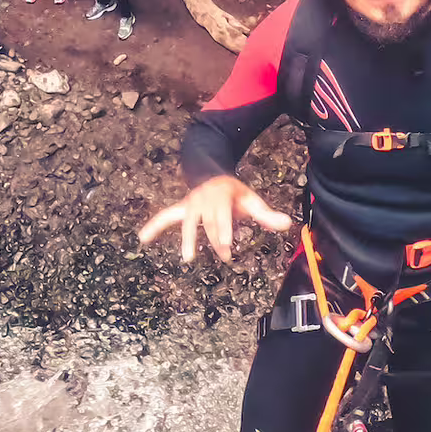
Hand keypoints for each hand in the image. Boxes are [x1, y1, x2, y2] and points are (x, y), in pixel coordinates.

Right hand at [138, 175, 290, 262]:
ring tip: (188, 258)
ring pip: (188, 224)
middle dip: (216, 241)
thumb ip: (266, 214)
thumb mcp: (251, 200)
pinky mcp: (180, 209)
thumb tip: (288, 224)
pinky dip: (154, 226)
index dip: (224, 230)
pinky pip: (165, 217)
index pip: (223, 216)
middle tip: (226, 256)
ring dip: (188, 240)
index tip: (227, 246)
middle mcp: (203, 199)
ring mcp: (190, 205)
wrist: (211, 173)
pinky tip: (143, 238)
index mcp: (221, 196)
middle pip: (208, 224)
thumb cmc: (234, 193)